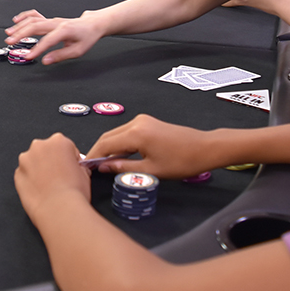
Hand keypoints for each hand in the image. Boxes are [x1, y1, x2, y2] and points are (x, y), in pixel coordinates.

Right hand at [5, 10, 103, 63]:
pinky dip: (24, 16)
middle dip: (21, 34)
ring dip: (19, 26)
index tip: (28, 56)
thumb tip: (46, 60)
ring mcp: (52, 20)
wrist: (91, 25)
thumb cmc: (86, 37)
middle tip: (10, 43)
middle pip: (35, 26)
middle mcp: (56, 23)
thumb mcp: (77, 51)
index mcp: (64, 30)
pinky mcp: (50, 20)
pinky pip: (35, 15)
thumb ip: (60, 55)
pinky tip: (16, 20)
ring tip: (9, 34)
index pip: (47, 40)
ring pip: (33, 20)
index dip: (37, 49)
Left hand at [15, 133, 90, 223]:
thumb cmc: (73, 192)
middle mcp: (40, 146)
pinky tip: (40, 191)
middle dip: (52, 162)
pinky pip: (25, 175)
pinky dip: (31, 181)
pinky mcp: (17, 174)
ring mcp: (26, 160)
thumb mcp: (85, 173)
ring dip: (40, 170)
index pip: (66, 147)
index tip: (71, 168)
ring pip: (34, 162)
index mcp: (59, 141)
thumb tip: (76, 169)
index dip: (70, 160)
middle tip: (60, 178)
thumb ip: (78, 165)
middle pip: (47, 151)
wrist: (59, 210)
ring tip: (49, 186)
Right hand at [85, 114, 217, 178]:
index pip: (106, 144)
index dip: (93, 156)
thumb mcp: (151, 170)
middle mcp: (136, 122)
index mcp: (136, 133)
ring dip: (108, 147)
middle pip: (108, 136)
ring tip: (102, 165)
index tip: (84, 168)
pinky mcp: (147, 122)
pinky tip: (118, 156)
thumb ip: (123, 167)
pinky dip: (118, 143)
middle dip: (98, 151)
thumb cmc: (182, 161)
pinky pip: (126, 132)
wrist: (204, 148)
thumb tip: (103, 167)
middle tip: (90, 168)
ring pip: (116, 133)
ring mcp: (142, 120)